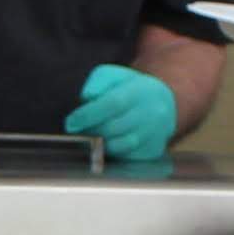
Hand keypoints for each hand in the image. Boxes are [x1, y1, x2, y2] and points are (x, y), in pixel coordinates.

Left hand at [62, 62, 177, 167]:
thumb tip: (86, 98)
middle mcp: (152, 112)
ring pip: (120, 146)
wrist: (162, 103)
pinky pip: (126, 158)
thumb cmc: (129, 89)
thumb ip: (97, 83)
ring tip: (91, 138)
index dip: (88, 115)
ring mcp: (155, 133)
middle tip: (78, 131)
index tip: (70, 123)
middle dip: (90, 131)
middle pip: (113, 127)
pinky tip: (107, 145)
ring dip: (99, 145)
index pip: (112, 104)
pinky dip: (112, 154)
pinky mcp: (154, 150)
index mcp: (140, 90)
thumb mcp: (113, 76)